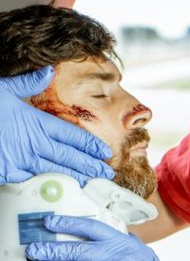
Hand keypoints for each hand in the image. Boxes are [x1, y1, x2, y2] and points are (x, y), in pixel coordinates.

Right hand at [0, 67, 113, 183]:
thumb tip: (48, 71)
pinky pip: (35, 180)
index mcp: (34, 120)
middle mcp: (32, 141)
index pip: (70, 134)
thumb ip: (27, 83)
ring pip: (57, 170)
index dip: (89, 144)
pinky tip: (65, 189)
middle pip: (69, 156)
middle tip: (108, 171)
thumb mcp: (2, 89)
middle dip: (90, 164)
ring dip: (77, 177)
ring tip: (94, 181)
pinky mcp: (8, 172)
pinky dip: (52, 185)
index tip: (104, 150)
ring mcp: (20, 159)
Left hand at [26, 214, 189, 260]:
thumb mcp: (138, 250)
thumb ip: (119, 240)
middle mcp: (118, 257)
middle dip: (53, 250)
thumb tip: (97, 230)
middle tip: (34, 250)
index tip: (48, 222)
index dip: (67, 224)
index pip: (91, 228)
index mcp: (122, 243)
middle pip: (79, 251)